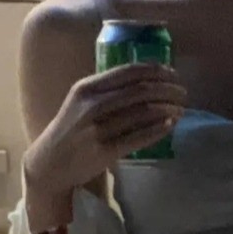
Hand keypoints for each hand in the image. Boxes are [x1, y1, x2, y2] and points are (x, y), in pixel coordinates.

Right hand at [23, 62, 186, 202]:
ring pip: (142, 113)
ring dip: (167, 109)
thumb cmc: (71, 130)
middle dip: (167, 89)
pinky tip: (170, 125)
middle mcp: (92, 105)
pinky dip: (158, 130)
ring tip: (180, 109)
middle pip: (140, 90)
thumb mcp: (81, 102)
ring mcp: (98, 129)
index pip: (128, 72)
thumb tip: (145, 80)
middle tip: (183, 93)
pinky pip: (138, 138)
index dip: (156, 71)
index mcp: (87, 88)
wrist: (50, 163)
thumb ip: (106, 90)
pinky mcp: (104, 151)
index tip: (173, 74)